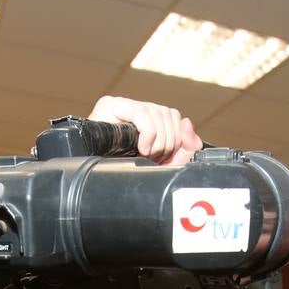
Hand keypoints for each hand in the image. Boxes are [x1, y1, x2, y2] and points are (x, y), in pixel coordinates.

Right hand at [87, 96, 201, 165]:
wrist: (100, 183)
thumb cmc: (126, 174)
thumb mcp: (164, 164)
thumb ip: (184, 148)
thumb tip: (188, 124)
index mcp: (146, 121)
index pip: (173, 117)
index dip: (177, 137)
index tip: (166, 157)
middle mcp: (134, 110)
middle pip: (168, 114)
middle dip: (168, 142)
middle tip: (154, 159)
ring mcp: (122, 106)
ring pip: (158, 112)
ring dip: (158, 141)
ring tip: (145, 155)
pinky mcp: (111, 105)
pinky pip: (142, 113)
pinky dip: (148, 133)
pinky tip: (141, 148)